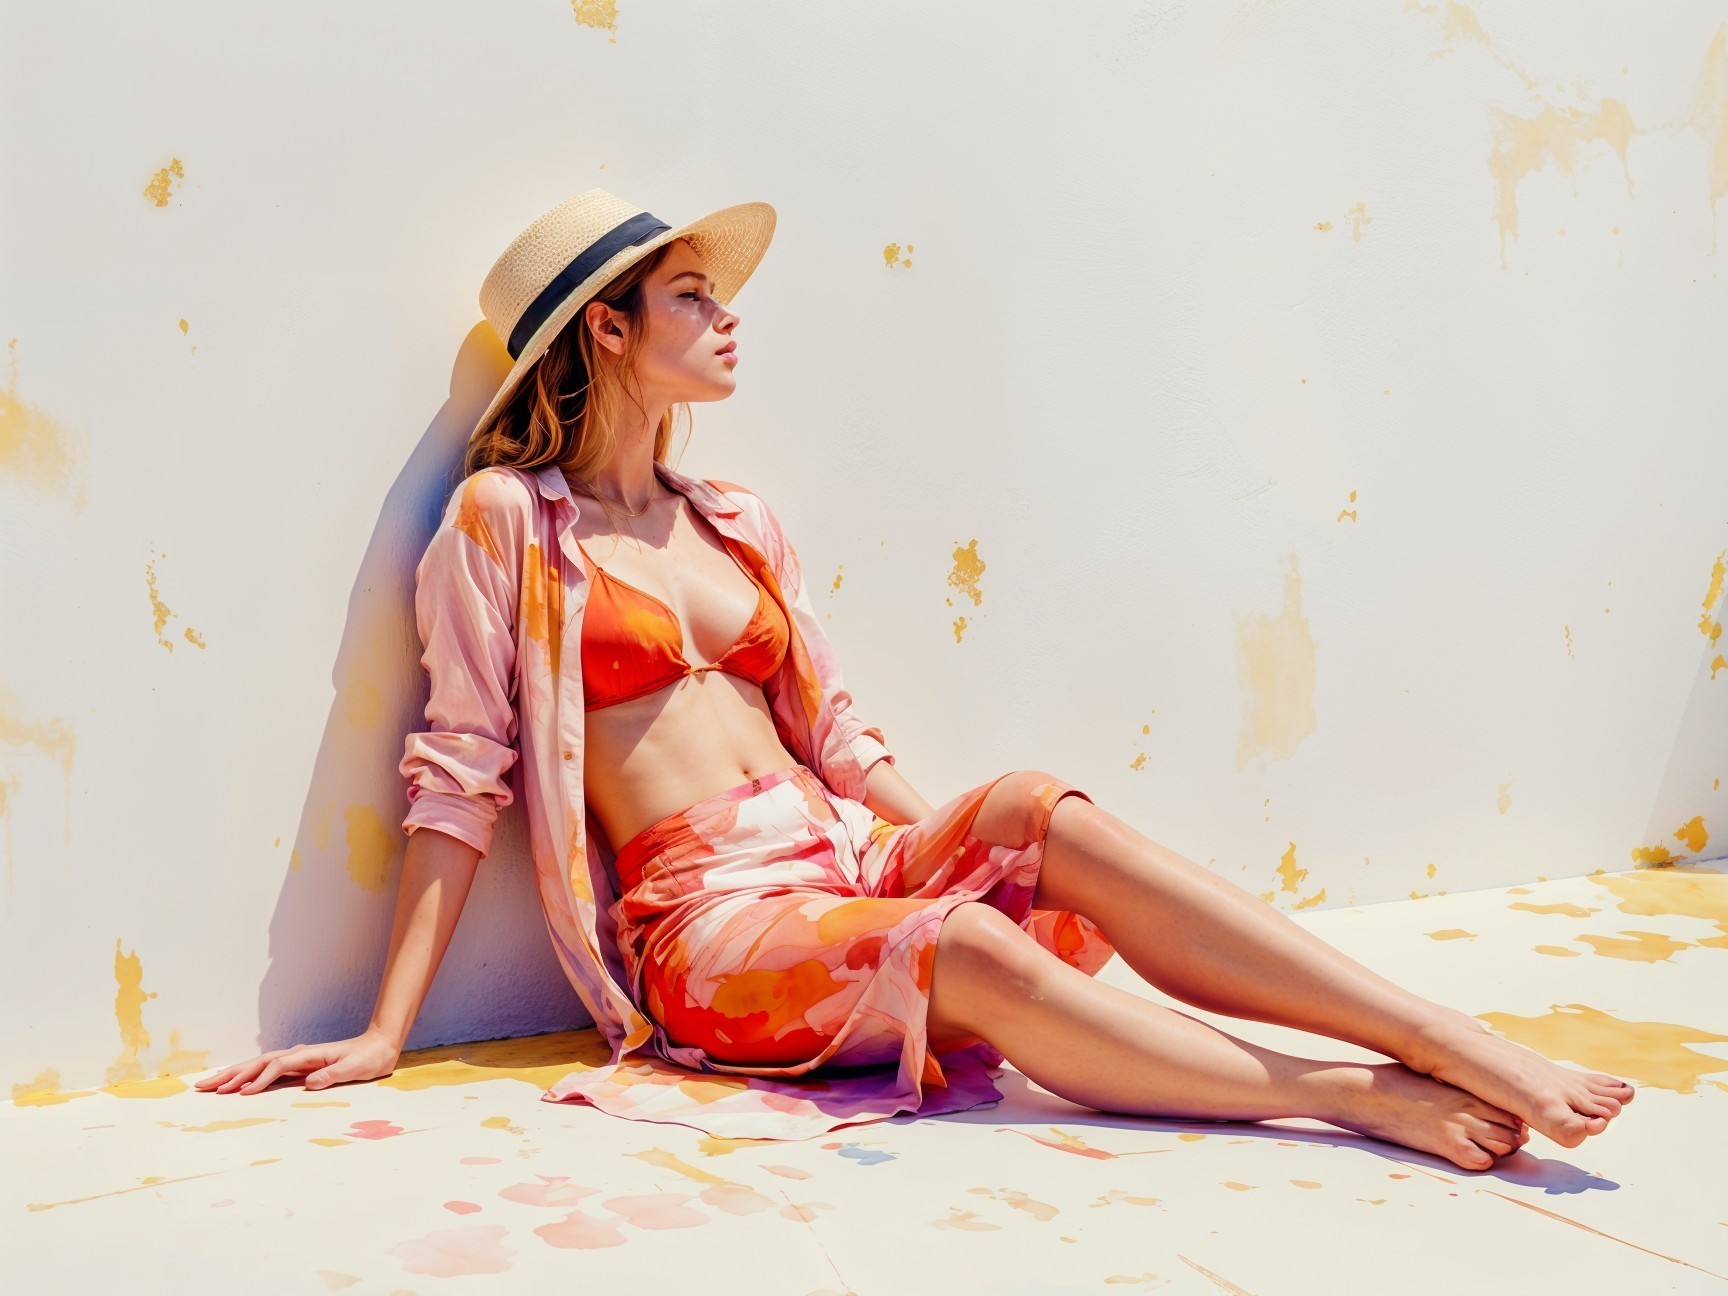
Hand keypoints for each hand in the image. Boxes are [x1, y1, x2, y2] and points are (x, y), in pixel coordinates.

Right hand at [193, 1028, 402, 1093]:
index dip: (260, 1079)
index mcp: (309, 1055)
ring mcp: (297, 1059)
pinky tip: (236, 1084)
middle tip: (205, 1087)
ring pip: (259, 1065)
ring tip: (211, 1085)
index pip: (278, 1067)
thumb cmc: (369, 1058)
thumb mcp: (356, 1069)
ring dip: (235, 1074)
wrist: (379, 1046)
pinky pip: (267, 1071)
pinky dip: (248, 1076)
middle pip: (259, 1063)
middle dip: (232, 1074)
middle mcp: (299, 1054)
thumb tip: (309, 1082)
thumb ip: (333, 1075)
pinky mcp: (298, 1066)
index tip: (243, 1094)